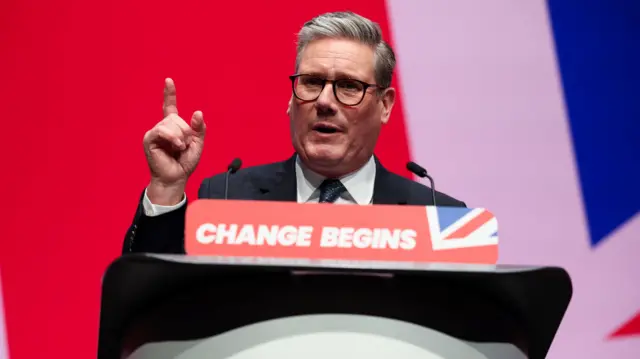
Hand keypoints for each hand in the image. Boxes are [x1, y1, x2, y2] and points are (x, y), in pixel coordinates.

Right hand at [143, 78, 205, 204]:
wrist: (176, 177)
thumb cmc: (185, 163)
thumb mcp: (198, 144)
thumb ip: (199, 129)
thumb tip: (198, 112)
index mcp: (172, 127)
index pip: (169, 106)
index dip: (169, 94)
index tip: (168, 80)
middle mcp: (162, 127)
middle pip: (176, 117)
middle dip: (186, 131)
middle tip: (184, 146)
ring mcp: (154, 132)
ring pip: (170, 123)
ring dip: (180, 136)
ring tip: (179, 148)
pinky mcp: (149, 139)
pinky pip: (161, 131)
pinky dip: (172, 138)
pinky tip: (176, 146)